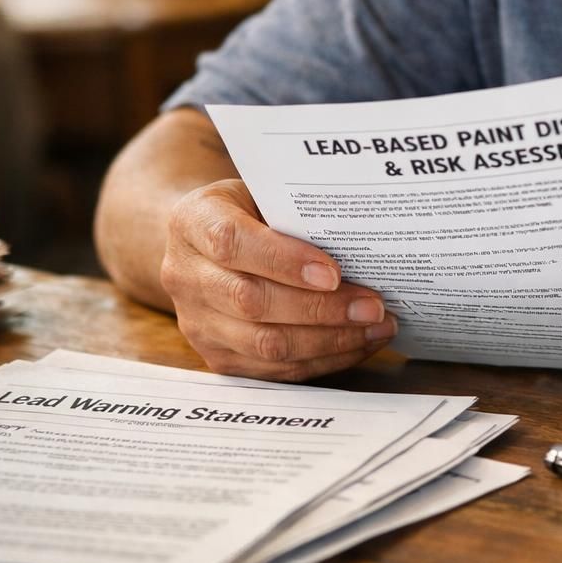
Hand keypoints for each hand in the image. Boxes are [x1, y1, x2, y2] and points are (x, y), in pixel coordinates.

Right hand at [160, 179, 395, 380]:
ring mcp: (197, 322)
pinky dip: (322, 360)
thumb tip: (363, 240)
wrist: (206, 245)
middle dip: (321, 309)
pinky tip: (357, 344)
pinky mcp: (216, 356)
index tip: (334, 272)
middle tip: (373, 307)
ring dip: (329, 340)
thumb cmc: (249, 212)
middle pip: (252, 302)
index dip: (284, 261)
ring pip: (264, 344)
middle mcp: (185, 275)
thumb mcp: (262, 193)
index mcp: (192, 222)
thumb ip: (296, 213)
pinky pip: (273, 369)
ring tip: (376, 328)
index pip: (232, 243)